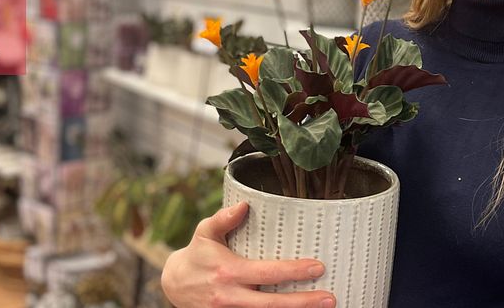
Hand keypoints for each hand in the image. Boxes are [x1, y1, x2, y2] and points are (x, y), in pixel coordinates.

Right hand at [161, 201, 335, 307]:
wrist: (174, 285)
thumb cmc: (197, 255)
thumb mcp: (205, 233)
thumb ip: (224, 219)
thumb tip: (244, 205)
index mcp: (228, 272)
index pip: (267, 273)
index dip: (293, 271)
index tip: (317, 268)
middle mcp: (230, 297)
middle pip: (271, 305)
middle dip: (302, 303)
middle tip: (330, 299)